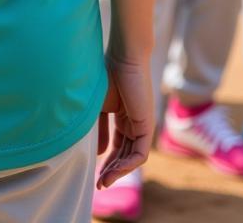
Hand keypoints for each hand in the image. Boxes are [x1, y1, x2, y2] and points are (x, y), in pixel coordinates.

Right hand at [97, 55, 152, 188]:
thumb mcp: (99, 106)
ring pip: (133, 158)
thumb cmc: (107, 75)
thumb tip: (100, 153)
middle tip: (99, 184)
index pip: (118, 146)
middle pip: (125, 155)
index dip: (107, 161)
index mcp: (124, 117)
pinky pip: (140, 154)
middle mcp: (135, 123)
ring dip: (118, 171)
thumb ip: (100, 129)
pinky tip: (114, 171)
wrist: (124, 58)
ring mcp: (143, 126)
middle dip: (112, 171)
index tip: (95, 174)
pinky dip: (128, 165)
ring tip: (104, 182)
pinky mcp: (147, 127)